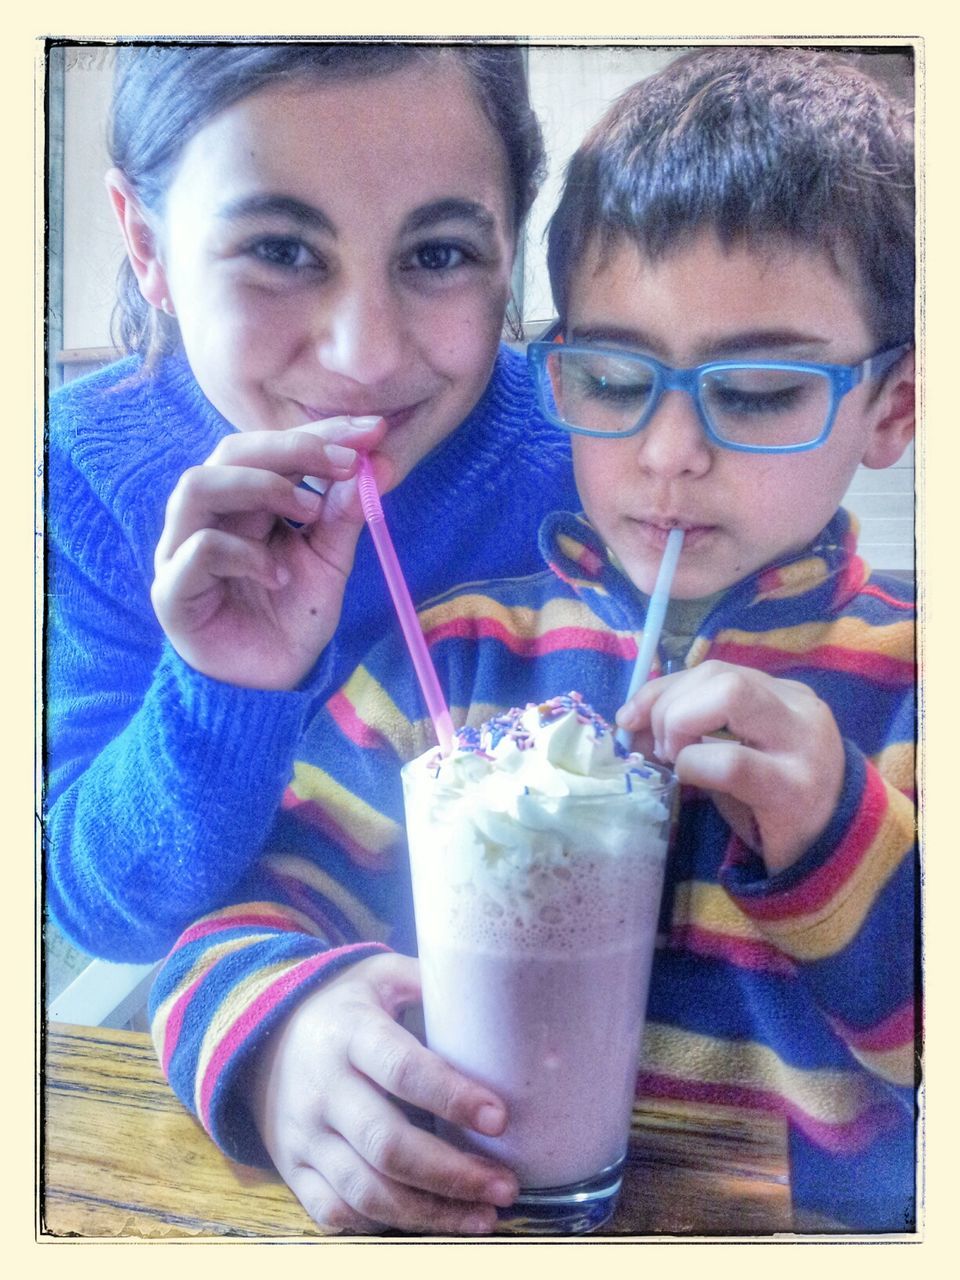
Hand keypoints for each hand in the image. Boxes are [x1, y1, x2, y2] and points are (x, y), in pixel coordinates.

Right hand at [152, 416, 391, 689]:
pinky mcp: (173, 591)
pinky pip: (197, 550)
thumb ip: (345, 516)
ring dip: (260, 487)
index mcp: (244, 501)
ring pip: (199, 486)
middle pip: (230, 452)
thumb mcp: (330, 562)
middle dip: (292, 449)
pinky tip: (279, 577)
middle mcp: (208, 516)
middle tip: (344, 464)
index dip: (320, 433)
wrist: (271, 684)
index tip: (372, 430)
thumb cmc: (293, 617)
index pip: (271, 448)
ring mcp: (182, 550)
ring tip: (309, 513)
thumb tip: (378, 464)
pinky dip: (244, 554)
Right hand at [250, 953, 518, 1234]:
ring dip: (430, 1212)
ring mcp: (305, 1135)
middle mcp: (323, 1089)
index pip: (403, 1070)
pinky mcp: (293, 1169)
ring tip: (484, 1216)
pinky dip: (382, 1225)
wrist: (263, 1036)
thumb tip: (493, 989)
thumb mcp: (380, 976)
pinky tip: (426, 1220)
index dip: (453, 1097)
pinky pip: (336, 1212)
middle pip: (387, 1145)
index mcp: (350, 1034)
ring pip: (366, 1191)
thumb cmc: (345, 1006)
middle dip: (452, 1174)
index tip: (500, 1119)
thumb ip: (428, 981)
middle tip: (505, 1186)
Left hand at [616, 660, 844, 874]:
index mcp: (784, 696)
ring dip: (680, 724)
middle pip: (720, 674)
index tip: (632, 718)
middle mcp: (798, 710)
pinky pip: (730, 760)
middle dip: (669, 704)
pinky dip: (694, 765)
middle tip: (660, 748)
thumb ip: (696, 725)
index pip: (713, 670)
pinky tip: (691, 780)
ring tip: (676, 761)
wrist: (832, 857)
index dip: (662, 689)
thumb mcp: (738, 752)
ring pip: (729, 696)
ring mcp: (801, 746)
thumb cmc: (775, 804)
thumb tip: (633, 720)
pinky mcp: (794, 789)